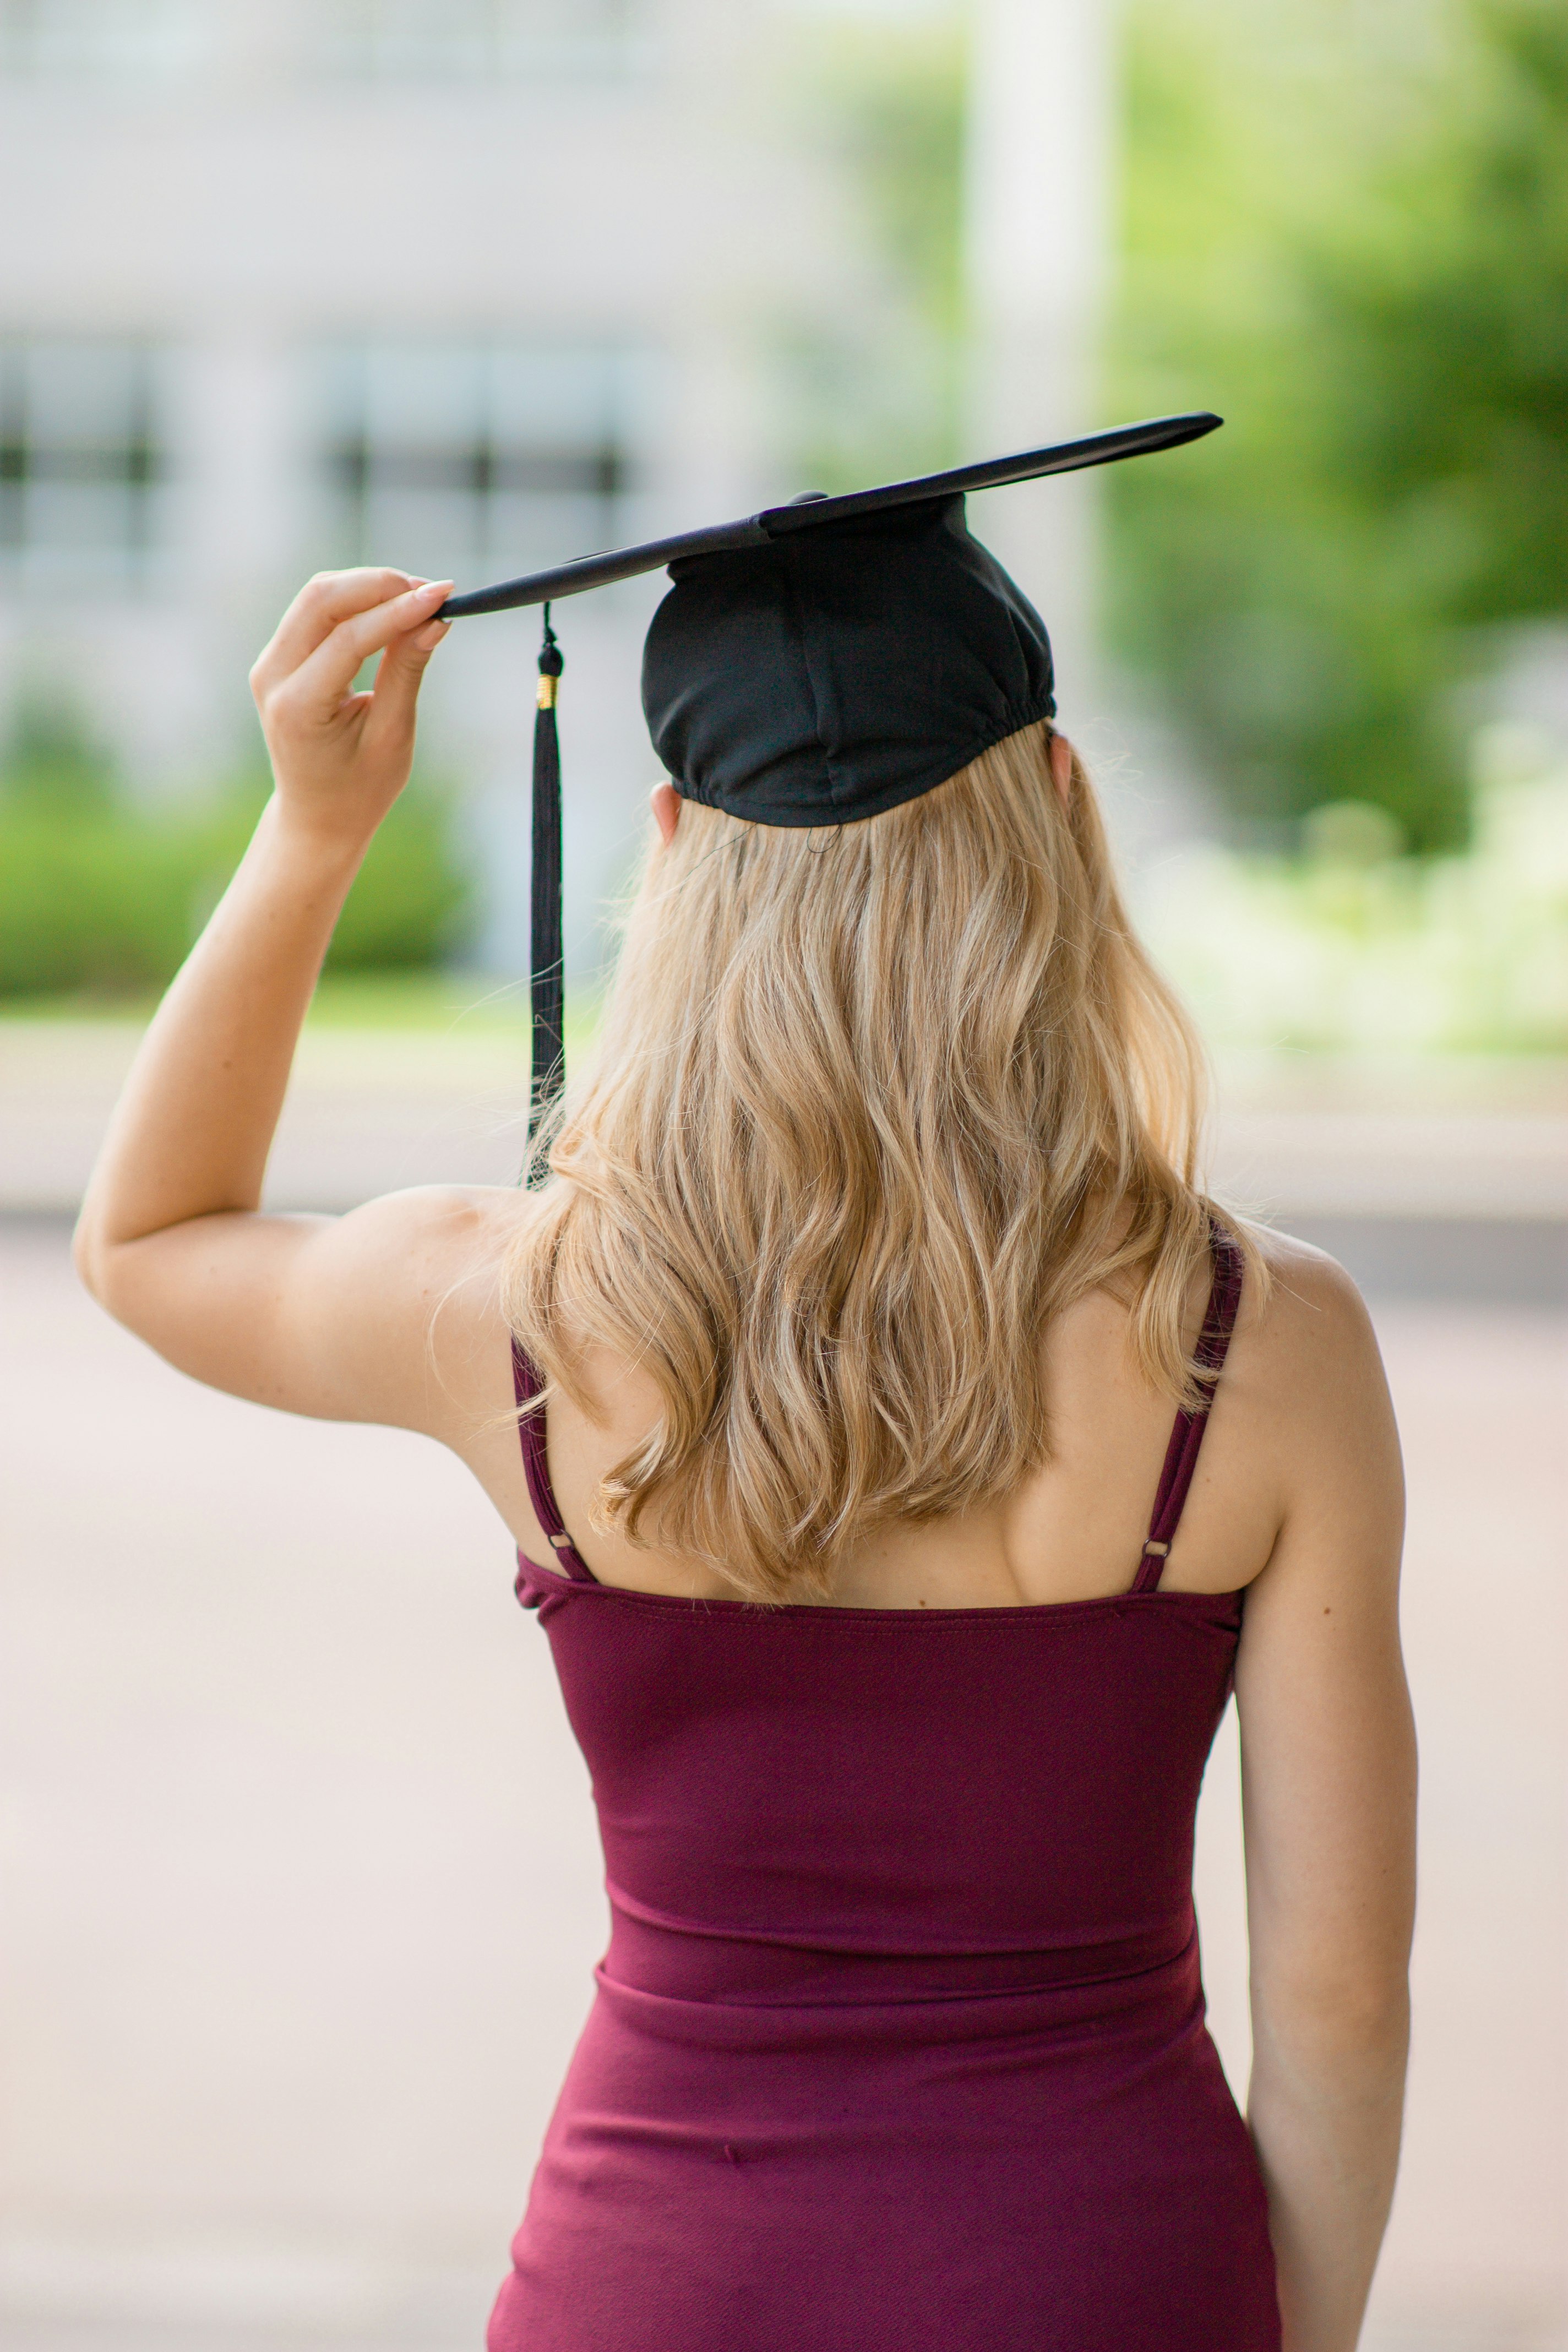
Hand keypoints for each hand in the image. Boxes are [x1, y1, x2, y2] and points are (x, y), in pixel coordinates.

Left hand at [249, 568, 452, 851]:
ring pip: (317, 596)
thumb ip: (407, 672)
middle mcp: (272, 678)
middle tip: (431, 591)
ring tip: (418, 598)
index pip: (349, 638)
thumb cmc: (359, 789)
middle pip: (321, 599)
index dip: (399, 611)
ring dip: (369, 587)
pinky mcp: (279, 657)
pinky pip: (316, 611)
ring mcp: (270, 664)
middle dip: (379, 585)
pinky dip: (356, 601)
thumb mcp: (392, 737)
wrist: (317, 816)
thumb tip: (434, 620)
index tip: (443, 595)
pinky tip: (394, 607)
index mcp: (298, 708)